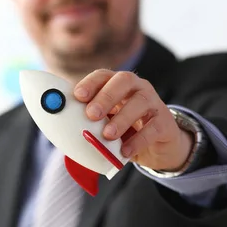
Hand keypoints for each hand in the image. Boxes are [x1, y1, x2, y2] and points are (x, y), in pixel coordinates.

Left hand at [74, 69, 193, 170]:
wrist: (157, 147)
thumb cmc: (123, 131)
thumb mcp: (104, 125)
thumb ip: (86, 124)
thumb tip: (61, 132)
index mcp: (116, 85)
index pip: (103, 76)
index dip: (90, 83)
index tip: (78, 96)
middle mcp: (137, 88)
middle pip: (123, 81)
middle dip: (106, 96)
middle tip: (91, 114)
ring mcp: (153, 103)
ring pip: (140, 102)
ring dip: (122, 118)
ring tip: (107, 135)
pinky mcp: (165, 123)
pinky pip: (153, 127)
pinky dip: (138, 140)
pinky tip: (124, 151)